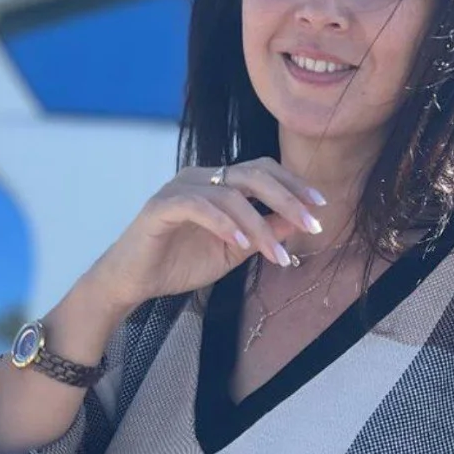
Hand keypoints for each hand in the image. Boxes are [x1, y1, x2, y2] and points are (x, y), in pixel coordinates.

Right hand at [87, 158, 327, 309]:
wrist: (133, 282)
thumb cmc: (178, 264)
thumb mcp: (232, 251)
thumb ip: (262, 234)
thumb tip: (298, 224)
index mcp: (217, 183)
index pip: (262, 171)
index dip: (293, 184)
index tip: (320, 207)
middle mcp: (200, 177)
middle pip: (253, 174)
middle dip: (288, 199)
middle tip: (313, 224)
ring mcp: (179, 189)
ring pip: (231, 194)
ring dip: (260, 225)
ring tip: (276, 254)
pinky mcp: (161, 206)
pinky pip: (199, 206)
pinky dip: (224, 223)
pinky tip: (241, 242)